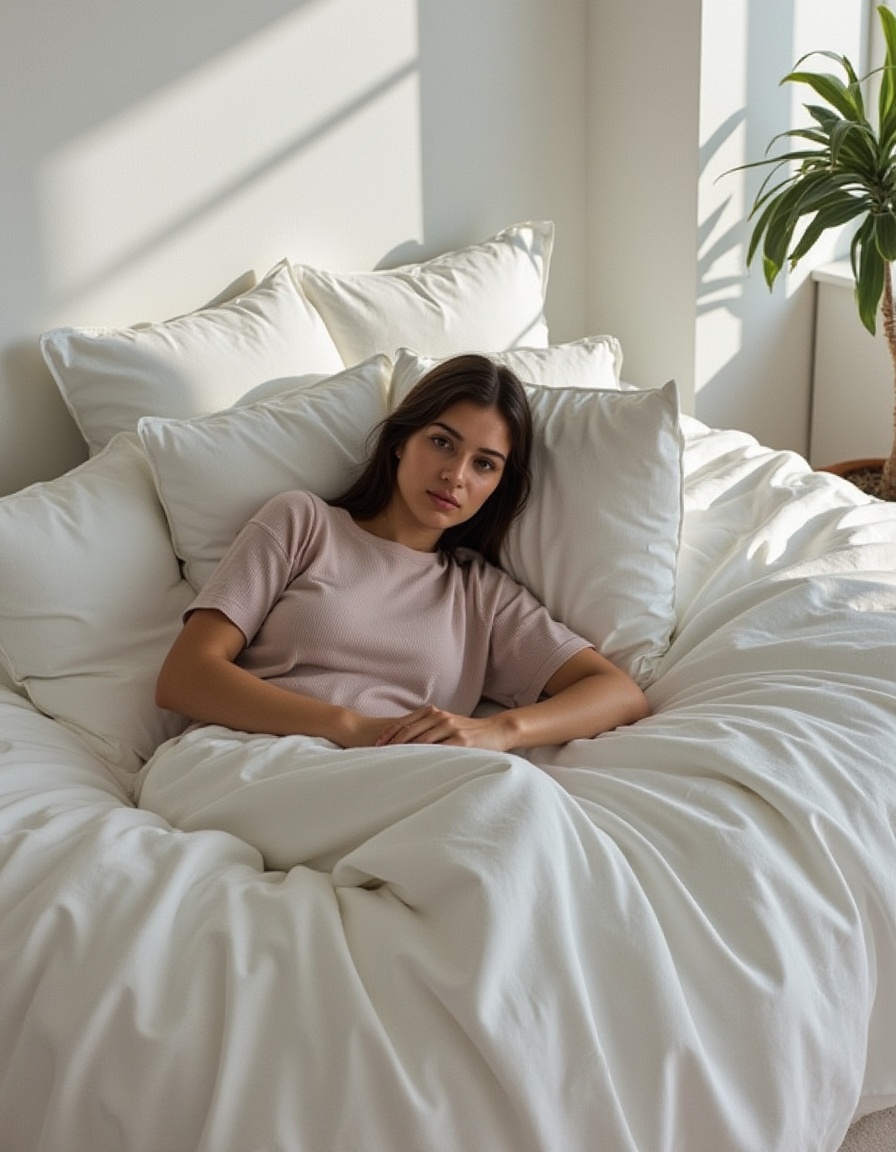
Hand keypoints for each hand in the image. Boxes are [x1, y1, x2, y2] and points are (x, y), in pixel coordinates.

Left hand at [372, 706, 509, 750]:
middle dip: (391, 742)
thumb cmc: (469, 731)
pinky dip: (425, 757)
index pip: (405, 722)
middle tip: (377, 754)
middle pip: (409, 730)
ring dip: (404, 751)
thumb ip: (429, 728)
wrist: (497, 730)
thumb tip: (407, 741)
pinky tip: (416, 765)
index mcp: (434, 712)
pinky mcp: (461, 741)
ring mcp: (450, 728)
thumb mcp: (448, 724)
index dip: (389, 733)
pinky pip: (439, 749)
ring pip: (421, 740)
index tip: (376, 744)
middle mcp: (440, 717)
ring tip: (391, 761)